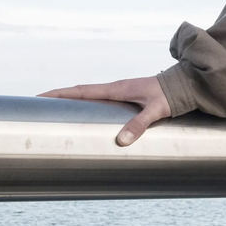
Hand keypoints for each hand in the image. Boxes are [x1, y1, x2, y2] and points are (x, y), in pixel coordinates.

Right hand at [39, 77, 171, 145]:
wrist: (185, 84)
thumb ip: (140, 123)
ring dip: (73, 101)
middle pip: (81, 93)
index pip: (82, 91)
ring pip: (90, 96)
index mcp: (116, 89)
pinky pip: (101, 100)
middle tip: (39, 104)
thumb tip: (121, 140)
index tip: (40, 97)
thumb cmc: (171, 95)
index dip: (60, 94)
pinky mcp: (127, 96)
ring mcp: (120, 92)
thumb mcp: (156, 110)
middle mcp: (115, 88)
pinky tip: (85, 114)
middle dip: (60, 98)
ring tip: (56, 110)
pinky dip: (88, 105)